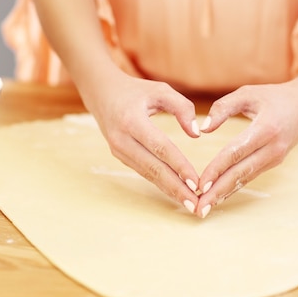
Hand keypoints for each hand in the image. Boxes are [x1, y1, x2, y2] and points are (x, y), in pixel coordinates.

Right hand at [84, 71, 201, 213]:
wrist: (100, 92)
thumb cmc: (135, 90)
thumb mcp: (160, 90)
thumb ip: (182, 107)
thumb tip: (197, 134)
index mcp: (132, 120)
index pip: (160, 147)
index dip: (179, 166)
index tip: (196, 182)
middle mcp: (122, 139)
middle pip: (153, 169)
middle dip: (176, 189)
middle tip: (196, 206)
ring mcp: (119, 150)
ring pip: (148, 174)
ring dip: (169, 191)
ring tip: (190, 204)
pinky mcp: (120, 156)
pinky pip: (143, 172)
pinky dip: (160, 184)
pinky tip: (176, 193)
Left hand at [194, 78, 297, 217]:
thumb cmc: (274, 96)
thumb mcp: (248, 93)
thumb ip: (223, 107)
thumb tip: (203, 129)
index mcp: (266, 129)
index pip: (235, 153)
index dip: (217, 169)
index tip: (200, 184)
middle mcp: (272, 147)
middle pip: (240, 173)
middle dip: (218, 191)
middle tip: (199, 208)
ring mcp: (275, 157)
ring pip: (245, 178)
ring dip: (224, 194)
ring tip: (205, 208)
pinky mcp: (274, 162)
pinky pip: (250, 176)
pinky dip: (234, 188)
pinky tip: (220, 198)